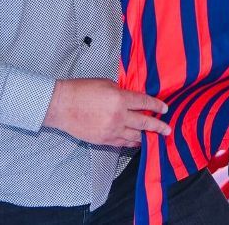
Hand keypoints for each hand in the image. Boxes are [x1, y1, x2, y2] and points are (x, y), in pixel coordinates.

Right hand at [42, 79, 170, 147]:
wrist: (61, 106)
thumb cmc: (81, 90)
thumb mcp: (106, 84)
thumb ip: (122, 92)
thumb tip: (132, 99)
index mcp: (120, 99)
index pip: (144, 102)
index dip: (157, 105)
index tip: (165, 108)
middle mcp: (119, 116)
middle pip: (145, 122)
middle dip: (158, 126)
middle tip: (167, 129)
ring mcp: (111, 130)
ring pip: (135, 136)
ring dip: (147, 136)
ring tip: (155, 137)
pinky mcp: (104, 140)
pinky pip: (123, 143)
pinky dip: (132, 142)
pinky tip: (137, 142)